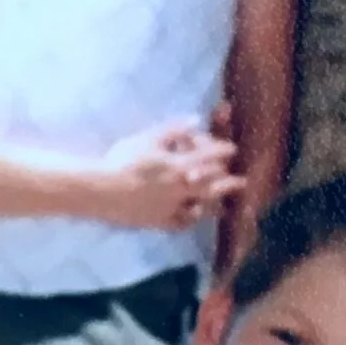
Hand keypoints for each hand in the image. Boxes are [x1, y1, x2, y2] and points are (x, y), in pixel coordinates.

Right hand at [96, 122, 242, 230]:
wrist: (103, 190)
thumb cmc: (123, 160)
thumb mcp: (148, 138)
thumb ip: (173, 130)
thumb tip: (195, 121)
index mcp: (180, 165)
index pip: (209, 156)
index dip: (222, 151)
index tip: (232, 149)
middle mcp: (182, 188)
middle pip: (213, 186)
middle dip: (229, 183)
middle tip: (242, 183)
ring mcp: (172, 208)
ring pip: (201, 208)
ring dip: (214, 205)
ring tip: (223, 207)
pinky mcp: (160, 222)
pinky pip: (181, 223)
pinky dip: (190, 220)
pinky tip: (193, 218)